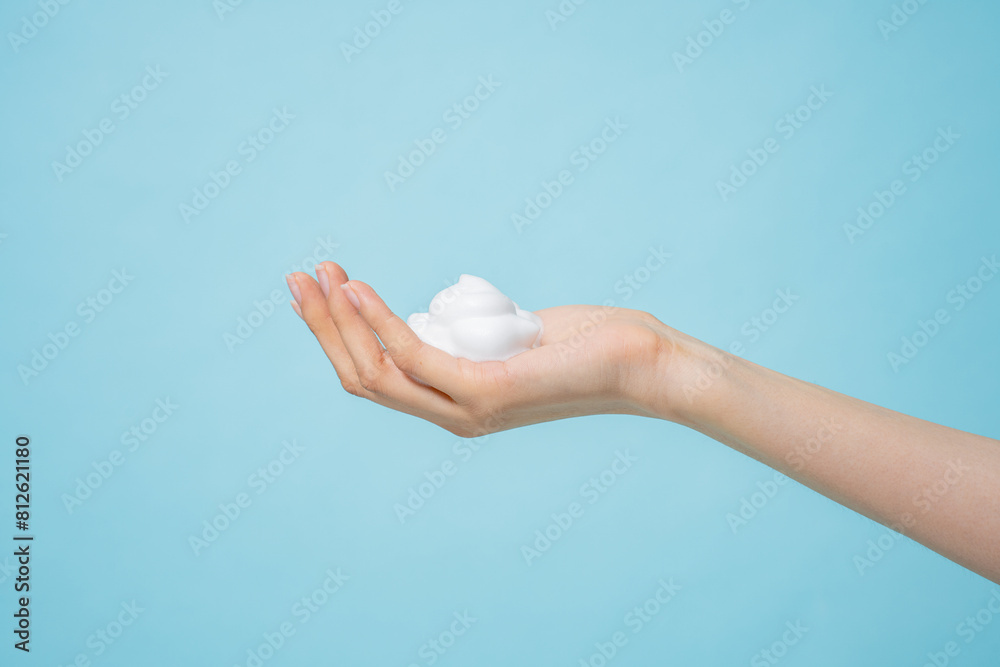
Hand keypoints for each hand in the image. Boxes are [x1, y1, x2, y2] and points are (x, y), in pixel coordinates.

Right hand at [286, 262, 676, 435]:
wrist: (642, 363)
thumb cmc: (585, 343)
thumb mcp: (512, 332)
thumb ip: (471, 331)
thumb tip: (440, 311)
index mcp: (455, 403)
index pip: (377, 375)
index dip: (338, 335)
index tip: (317, 288)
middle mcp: (453, 415)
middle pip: (363, 377)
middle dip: (324, 327)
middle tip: (299, 277)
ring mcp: (467, 409)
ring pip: (377, 372)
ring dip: (341, 321)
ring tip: (320, 276)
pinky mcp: (485, 394)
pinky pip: (414, 356)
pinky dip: (379, 320)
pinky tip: (359, 288)